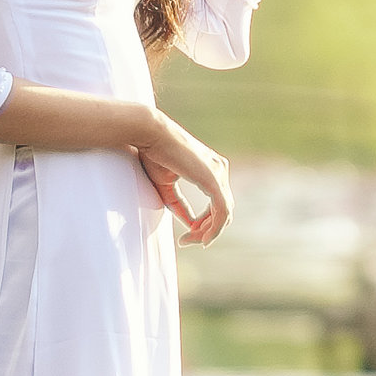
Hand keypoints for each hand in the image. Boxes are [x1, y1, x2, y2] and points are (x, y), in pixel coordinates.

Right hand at [135, 111, 231, 243]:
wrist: (150, 134)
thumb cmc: (153, 155)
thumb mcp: (166, 186)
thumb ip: (178, 205)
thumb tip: (190, 224)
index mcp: (211, 168)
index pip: (218, 203)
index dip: (205, 223)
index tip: (187, 235)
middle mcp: (220, 169)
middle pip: (223, 210)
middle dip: (207, 230)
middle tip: (187, 242)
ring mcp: (219, 173)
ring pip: (224, 213)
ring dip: (209, 232)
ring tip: (190, 241)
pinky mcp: (213, 179)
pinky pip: (221, 211)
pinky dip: (214, 228)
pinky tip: (202, 238)